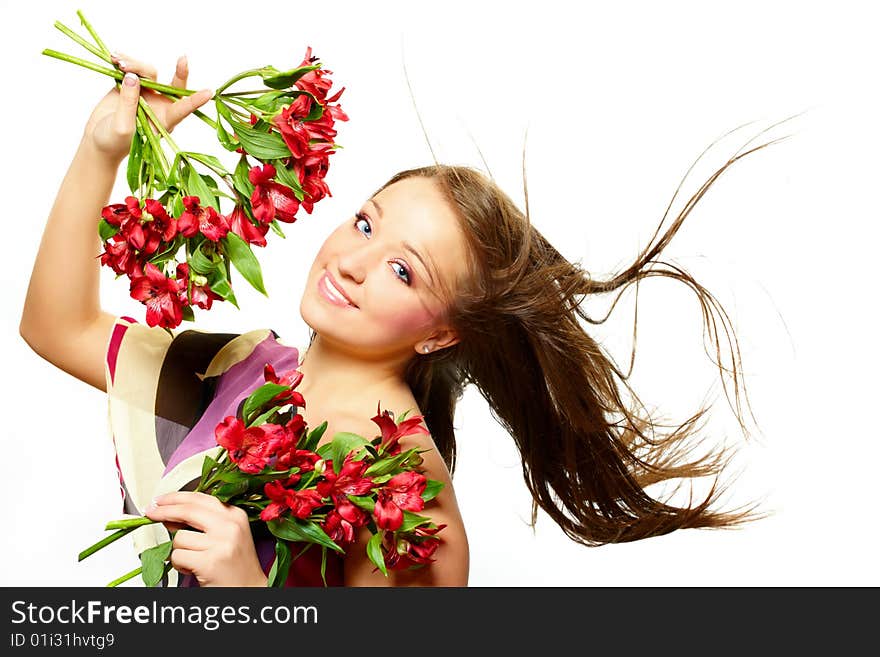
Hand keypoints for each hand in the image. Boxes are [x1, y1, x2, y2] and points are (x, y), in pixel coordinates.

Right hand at [82, 53, 212, 164]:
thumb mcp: (123, 128)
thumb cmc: (114, 142)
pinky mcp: (130, 85)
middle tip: (183, 59)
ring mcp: (145, 93)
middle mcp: (159, 105)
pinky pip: (132, 68)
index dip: (195, 101)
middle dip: (180, 72)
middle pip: (173, 85)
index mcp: (164, 120)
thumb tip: (133, 77)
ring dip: (134, 64)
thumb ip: (129, 104)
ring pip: (148, 72)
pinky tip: (113, 58)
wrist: (98, 141)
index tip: (209, 92)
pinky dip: (123, 61)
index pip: (182, 109)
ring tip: (116, 62)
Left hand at [145, 491, 267, 586]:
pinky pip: (178, 556)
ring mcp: (221, 543)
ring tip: (192, 559)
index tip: (160, 500)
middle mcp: (230, 525)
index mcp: (235, 515)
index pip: (200, 498)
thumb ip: (204, 522)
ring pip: (179, 538)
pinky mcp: (210, 562)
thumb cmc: (235, 565)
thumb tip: (170, 514)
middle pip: (187, 510)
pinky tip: (192, 569)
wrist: (249, 590)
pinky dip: (179, 565)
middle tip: (150, 513)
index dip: (175, 497)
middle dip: (164, 511)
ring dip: (178, 550)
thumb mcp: (226, 535)